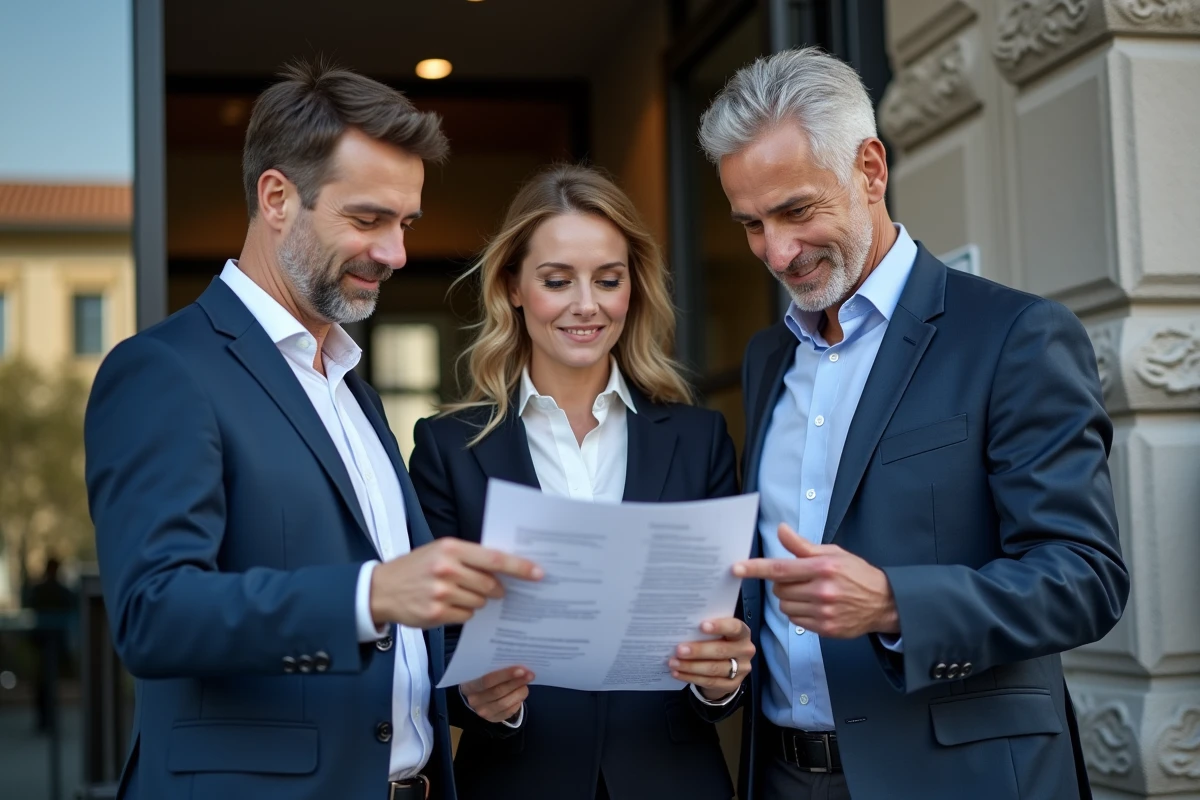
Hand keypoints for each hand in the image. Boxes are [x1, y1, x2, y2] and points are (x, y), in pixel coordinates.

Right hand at [370, 538, 542, 628]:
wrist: (381, 589)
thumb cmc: (416, 567)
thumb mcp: (440, 551)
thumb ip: (469, 557)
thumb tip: (505, 569)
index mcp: (451, 548)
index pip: (495, 559)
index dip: (520, 567)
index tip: (539, 573)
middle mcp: (447, 569)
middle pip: (490, 585)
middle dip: (495, 590)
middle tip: (491, 589)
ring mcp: (441, 593)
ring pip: (479, 603)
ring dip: (476, 601)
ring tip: (456, 594)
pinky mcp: (436, 614)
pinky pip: (466, 616)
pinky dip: (463, 613)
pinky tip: (447, 605)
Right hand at [461, 666, 533, 723]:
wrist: (479, 695)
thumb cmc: (484, 677)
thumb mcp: (484, 671)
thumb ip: (496, 668)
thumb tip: (518, 664)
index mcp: (469, 684)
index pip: (487, 680)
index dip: (505, 675)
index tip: (521, 669)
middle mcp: (473, 700)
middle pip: (497, 691)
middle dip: (516, 682)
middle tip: (530, 674)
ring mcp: (482, 711)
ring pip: (504, 702)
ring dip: (519, 692)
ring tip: (526, 684)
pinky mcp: (492, 719)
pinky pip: (508, 711)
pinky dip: (517, 701)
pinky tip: (521, 693)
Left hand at [669, 617, 754, 700]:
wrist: (727, 667)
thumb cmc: (718, 641)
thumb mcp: (717, 633)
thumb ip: (706, 631)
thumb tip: (682, 629)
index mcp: (742, 633)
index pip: (735, 627)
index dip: (720, 626)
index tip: (702, 625)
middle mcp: (745, 651)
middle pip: (721, 651)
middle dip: (698, 650)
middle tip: (679, 650)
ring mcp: (741, 670)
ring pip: (714, 668)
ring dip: (691, 666)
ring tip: (673, 663)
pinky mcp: (732, 685)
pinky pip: (709, 682)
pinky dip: (691, 677)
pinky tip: (677, 673)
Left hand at [733, 524, 898, 638]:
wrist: (884, 602)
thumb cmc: (857, 574)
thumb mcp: (833, 553)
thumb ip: (802, 546)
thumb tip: (781, 530)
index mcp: (822, 568)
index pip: (781, 568)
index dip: (756, 568)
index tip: (737, 568)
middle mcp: (822, 591)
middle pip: (779, 589)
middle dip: (782, 583)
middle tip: (798, 580)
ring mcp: (824, 613)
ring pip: (785, 607)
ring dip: (789, 599)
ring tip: (807, 593)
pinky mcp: (826, 629)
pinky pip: (796, 621)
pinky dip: (798, 613)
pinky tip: (813, 606)